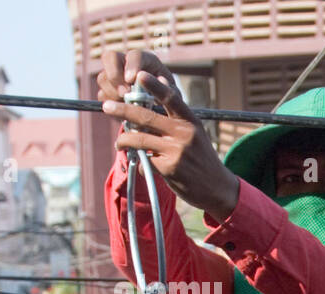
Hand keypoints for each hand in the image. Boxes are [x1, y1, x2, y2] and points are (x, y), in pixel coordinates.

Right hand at [96, 49, 177, 105]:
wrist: (161, 111)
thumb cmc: (168, 98)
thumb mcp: (172, 94)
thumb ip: (167, 88)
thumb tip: (160, 81)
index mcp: (145, 60)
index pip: (135, 56)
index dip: (132, 66)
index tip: (131, 79)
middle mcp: (126, 63)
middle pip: (110, 58)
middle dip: (115, 76)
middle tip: (125, 93)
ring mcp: (114, 75)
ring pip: (103, 78)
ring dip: (113, 93)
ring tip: (128, 105)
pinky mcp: (107, 90)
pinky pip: (102, 95)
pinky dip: (111, 104)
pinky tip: (123, 111)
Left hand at [98, 50, 240, 220]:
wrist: (218, 188)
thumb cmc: (201, 159)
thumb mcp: (194, 136)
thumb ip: (175, 122)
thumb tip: (145, 108)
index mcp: (191, 121)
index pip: (171, 98)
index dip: (154, 85)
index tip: (139, 74)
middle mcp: (184, 133)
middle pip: (145, 116)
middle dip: (122, 109)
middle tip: (106, 105)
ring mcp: (176, 151)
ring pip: (138, 139)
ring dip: (124, 140)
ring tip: (120, 143)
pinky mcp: (169, 168)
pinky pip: (144, 161)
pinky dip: (140, 163)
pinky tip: (142, 165)